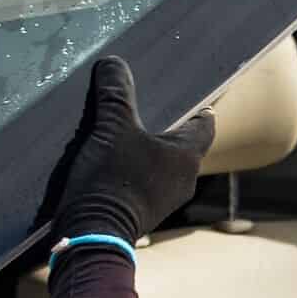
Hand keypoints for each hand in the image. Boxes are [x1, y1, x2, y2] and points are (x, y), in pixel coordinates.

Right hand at [49, 55, 212, 243]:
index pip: (205, 124)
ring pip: (164, 164)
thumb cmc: (112, 179)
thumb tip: (113, 63)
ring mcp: (164, 200)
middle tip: (149, 108)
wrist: (91, 234)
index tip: (193, 95)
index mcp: (187, 156)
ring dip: (149, 150)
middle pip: (183, 144)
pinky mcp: (143, 212)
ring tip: (127, 132)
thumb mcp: (111, 128)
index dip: (199, 107)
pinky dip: (136, 169)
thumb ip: (115, 94)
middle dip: (168, 127)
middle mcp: (183, 179)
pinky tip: (114, 160)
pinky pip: (147, 182)